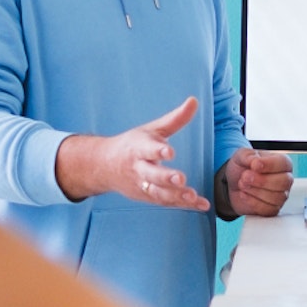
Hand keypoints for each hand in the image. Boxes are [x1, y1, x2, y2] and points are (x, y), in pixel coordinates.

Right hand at [55, 97, 209, 210]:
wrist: (105, 166)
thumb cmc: (133, 145)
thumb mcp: (152, 129)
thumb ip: (175, 119)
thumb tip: (194, 101)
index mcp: (138, 148)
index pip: (147, 149)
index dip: (157, 150)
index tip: (169, 151)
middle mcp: (139, 169)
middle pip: (151, 175)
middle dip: (165, 178)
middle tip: (180, 179)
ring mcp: (143, 186)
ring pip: (158, 193)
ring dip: (175, 196)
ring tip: (192, 196)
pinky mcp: (149, 197)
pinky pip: (168, 203)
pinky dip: (184, 205)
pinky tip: (202, 204)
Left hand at [218, 148, 293, 216]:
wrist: (232, 185)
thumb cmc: (242, 168)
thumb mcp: (241, 155)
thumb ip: (248, 156)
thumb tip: (256, 161)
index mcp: (281, 162)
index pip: (284, 163)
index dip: (269, 165)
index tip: (254, 165)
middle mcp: (285, 179)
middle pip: (284, 182)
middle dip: (262, 180)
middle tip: (245, 176)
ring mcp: (280, 196)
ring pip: (276, 197)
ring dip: (255, 191)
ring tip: (242, 184)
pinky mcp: (272, 209)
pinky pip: (267, 209)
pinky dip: (252, 202)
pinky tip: (244, 194)